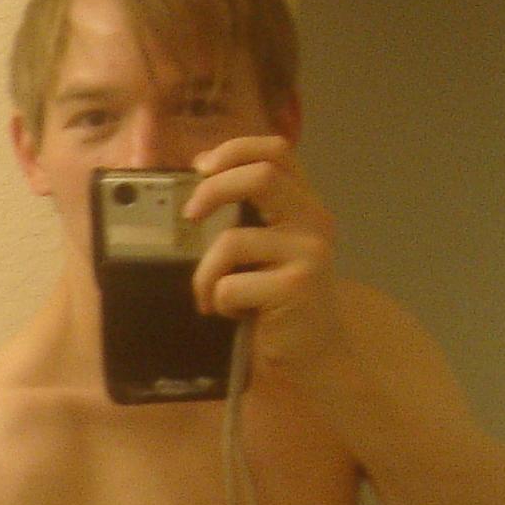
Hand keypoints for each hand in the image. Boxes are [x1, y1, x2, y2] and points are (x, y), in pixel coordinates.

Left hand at [184, 136, 349, 379]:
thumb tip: (195, 189)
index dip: (235, 150)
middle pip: (260, 177)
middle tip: (189, 216)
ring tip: (211, 298)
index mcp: (305, 205)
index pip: (278, 151)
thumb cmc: (277, 304)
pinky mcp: (296, 286)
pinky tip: (234, 316)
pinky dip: (219, 303)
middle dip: (212, 191)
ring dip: (206, 276)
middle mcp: (314, 221)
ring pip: (232, 242)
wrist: (315, 355)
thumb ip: (248, 219)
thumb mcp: (266, 252)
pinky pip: (230, 285)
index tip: (201, 168)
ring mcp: (309, 252)